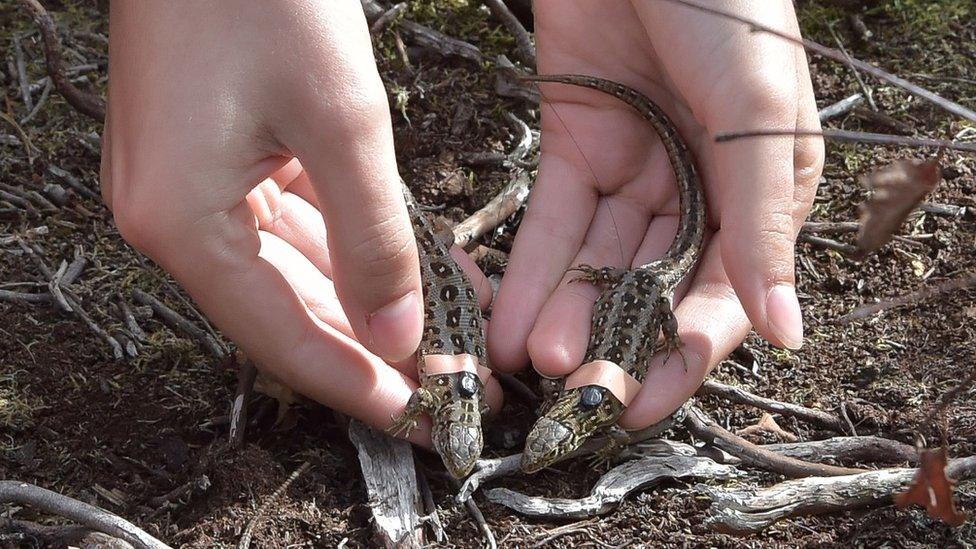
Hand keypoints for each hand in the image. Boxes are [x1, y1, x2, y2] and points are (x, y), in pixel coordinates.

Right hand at [101, 0, 501, 441]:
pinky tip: (416, 271)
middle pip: (288, 314)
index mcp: (182, 223)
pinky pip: (297, 225)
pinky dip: (356, 248)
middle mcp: (176, 218)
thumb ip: (372, 238)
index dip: (355, 385)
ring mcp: (195, 188)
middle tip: (446, 386)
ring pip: (299, 274)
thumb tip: (397, 335)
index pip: (282, 339)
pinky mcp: (222, 158)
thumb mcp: (340, 123)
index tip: (419, 418)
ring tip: (449, 335)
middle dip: (373, 351)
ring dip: (373, 303)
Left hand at [489, 0, 822, 428]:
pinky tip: (510, 322)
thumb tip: (786, 332)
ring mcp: (635, 168)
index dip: (686, 349)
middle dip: (616, 341)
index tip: (643, 400)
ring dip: (568, 313)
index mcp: (763, 188)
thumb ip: (763, 224)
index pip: (726, 289)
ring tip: (535, 362)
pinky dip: (534, 271)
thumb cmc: (724, 4)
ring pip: (599, 261)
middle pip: (655, 284)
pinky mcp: (576, 146)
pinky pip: (555, 221)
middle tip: (578, 395)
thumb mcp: (756, 114)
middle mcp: (700, 187)